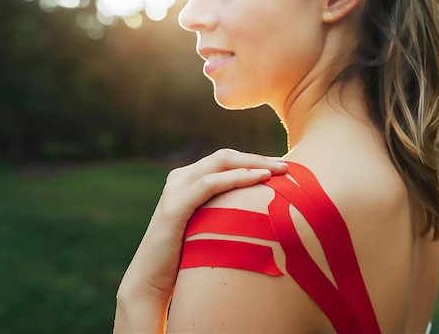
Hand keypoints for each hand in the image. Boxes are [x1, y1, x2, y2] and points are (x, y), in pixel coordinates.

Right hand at [114, 149, 287, 332]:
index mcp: (186, 180)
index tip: (282, 167)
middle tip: (287, 166)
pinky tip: (259, 178)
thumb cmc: (185, 259)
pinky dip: (237, 178)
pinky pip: (210, 184)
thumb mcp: (208, 226)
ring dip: (253, 163)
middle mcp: (179, 179)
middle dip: (258, 158)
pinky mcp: (174, 207)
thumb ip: (224, 211)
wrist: (150, 281)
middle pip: (225, 157)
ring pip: (220, 163)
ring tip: (280, 170)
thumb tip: (261, 211)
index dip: (254, 159)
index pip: (225, 160)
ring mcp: (175, 190)